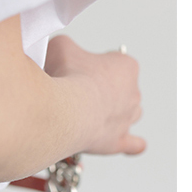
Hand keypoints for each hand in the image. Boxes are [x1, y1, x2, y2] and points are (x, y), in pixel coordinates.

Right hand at [44, 35, 145, 156]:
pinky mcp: (117, 141)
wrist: (64, 112)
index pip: (113, 62)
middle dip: (100, 90)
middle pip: (119, 89)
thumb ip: (64, 47)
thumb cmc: (67, 80)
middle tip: (76, 92)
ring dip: (113, 113)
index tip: (76, 71)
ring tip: (90, 114)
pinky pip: (132, 143)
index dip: (91, 66)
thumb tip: (60, 54)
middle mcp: (132, 92)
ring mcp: (126, 118)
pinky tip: (129, 144)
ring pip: (126, 113)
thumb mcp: (60, 47)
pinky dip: (131, 143)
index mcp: (126, 66)